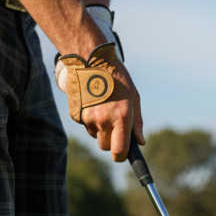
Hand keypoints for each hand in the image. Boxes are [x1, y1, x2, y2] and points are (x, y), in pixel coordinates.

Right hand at [56, 44, 144, 160]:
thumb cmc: (117, 78)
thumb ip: (137, 123)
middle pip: (105, 147)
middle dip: (111, 143)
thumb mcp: (134, 98)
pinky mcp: (75, 114)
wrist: (90, 59)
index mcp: (121, 118)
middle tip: (115, 128)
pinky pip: (85, 125)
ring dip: (100, 129)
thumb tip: (140, 143)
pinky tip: (93, 103)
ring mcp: (87, 118)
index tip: (123, 154)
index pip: (119, 151)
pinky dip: (89, 120)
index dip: (121, 156)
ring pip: (95, 136)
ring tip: (104, 108)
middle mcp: (103, 120)